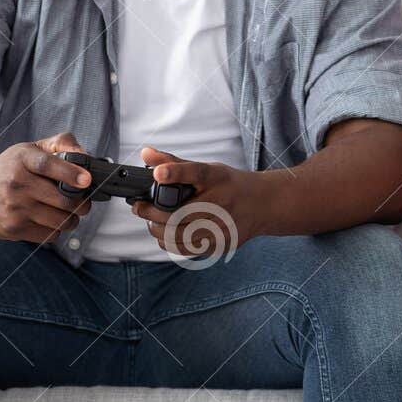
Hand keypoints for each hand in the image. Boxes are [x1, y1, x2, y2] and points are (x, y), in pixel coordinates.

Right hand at [0, 132, 94, 243]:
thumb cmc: (7, 168)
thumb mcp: (29, 149)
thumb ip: (59, 144)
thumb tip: (85, 155)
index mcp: (21, 159)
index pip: (47, 165)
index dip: (70, 173)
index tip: (87, 180)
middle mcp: (15, 184)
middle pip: (62, 200)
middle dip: (81, 204)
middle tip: (84, 202)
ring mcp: (13, 209)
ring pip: (60, 221)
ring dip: (72, 219)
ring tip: (70, 213)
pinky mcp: (12, 229)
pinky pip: (49, 235)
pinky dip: (56, 229)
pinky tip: (50, 220)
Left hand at [130, 146, 260, 260]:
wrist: (263, 205)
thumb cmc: (229, 184)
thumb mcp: (207, 168)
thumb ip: (175, 162)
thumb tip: (145, 152)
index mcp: (217, 178)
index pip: (196, 172)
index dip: (175, 173)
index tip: (157, 174)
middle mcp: (221, 201)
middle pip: (179, 213)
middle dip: (151, 212)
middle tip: (139, 208)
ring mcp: (222, 226)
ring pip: (179, 235)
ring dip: (157, 229)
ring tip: (150, 222)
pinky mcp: (220, 244)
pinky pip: (186, 248)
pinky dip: (169, 242)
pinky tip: (164, 234)